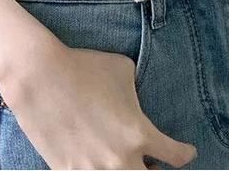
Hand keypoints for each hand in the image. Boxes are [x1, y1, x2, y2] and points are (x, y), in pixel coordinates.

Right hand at [10, 37, 195, 170]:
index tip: (188, 152)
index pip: (175, 157)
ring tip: (124, 162)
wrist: (40, 77)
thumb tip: (136, 104)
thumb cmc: (84, 67)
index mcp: (139, 134)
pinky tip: (96, 164)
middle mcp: (121, 160)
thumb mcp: (122, 71)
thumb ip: (136, 95)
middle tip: (155, 165)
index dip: (186, 154)